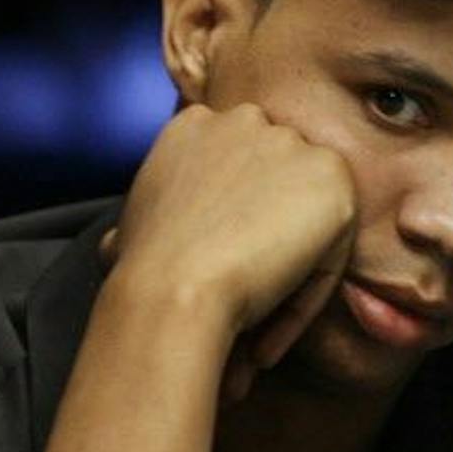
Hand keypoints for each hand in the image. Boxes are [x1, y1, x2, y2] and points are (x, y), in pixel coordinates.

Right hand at [103, 102, 356, 402]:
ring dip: (292, 276)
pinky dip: (310, 294)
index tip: (221, 277)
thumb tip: (119, 244)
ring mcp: (292, 144)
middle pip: (277, 191)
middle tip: (247, 306)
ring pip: (308, 221)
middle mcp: (245, 119)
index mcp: (196, 124)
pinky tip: (270, 328)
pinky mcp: (333, 178)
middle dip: (270, 245)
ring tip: (255, 332)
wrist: (175, 289)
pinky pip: (333, 247)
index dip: (235, 229)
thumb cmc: (143, 272)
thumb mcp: (130, 228)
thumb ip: (148, 218)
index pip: (238, 172)